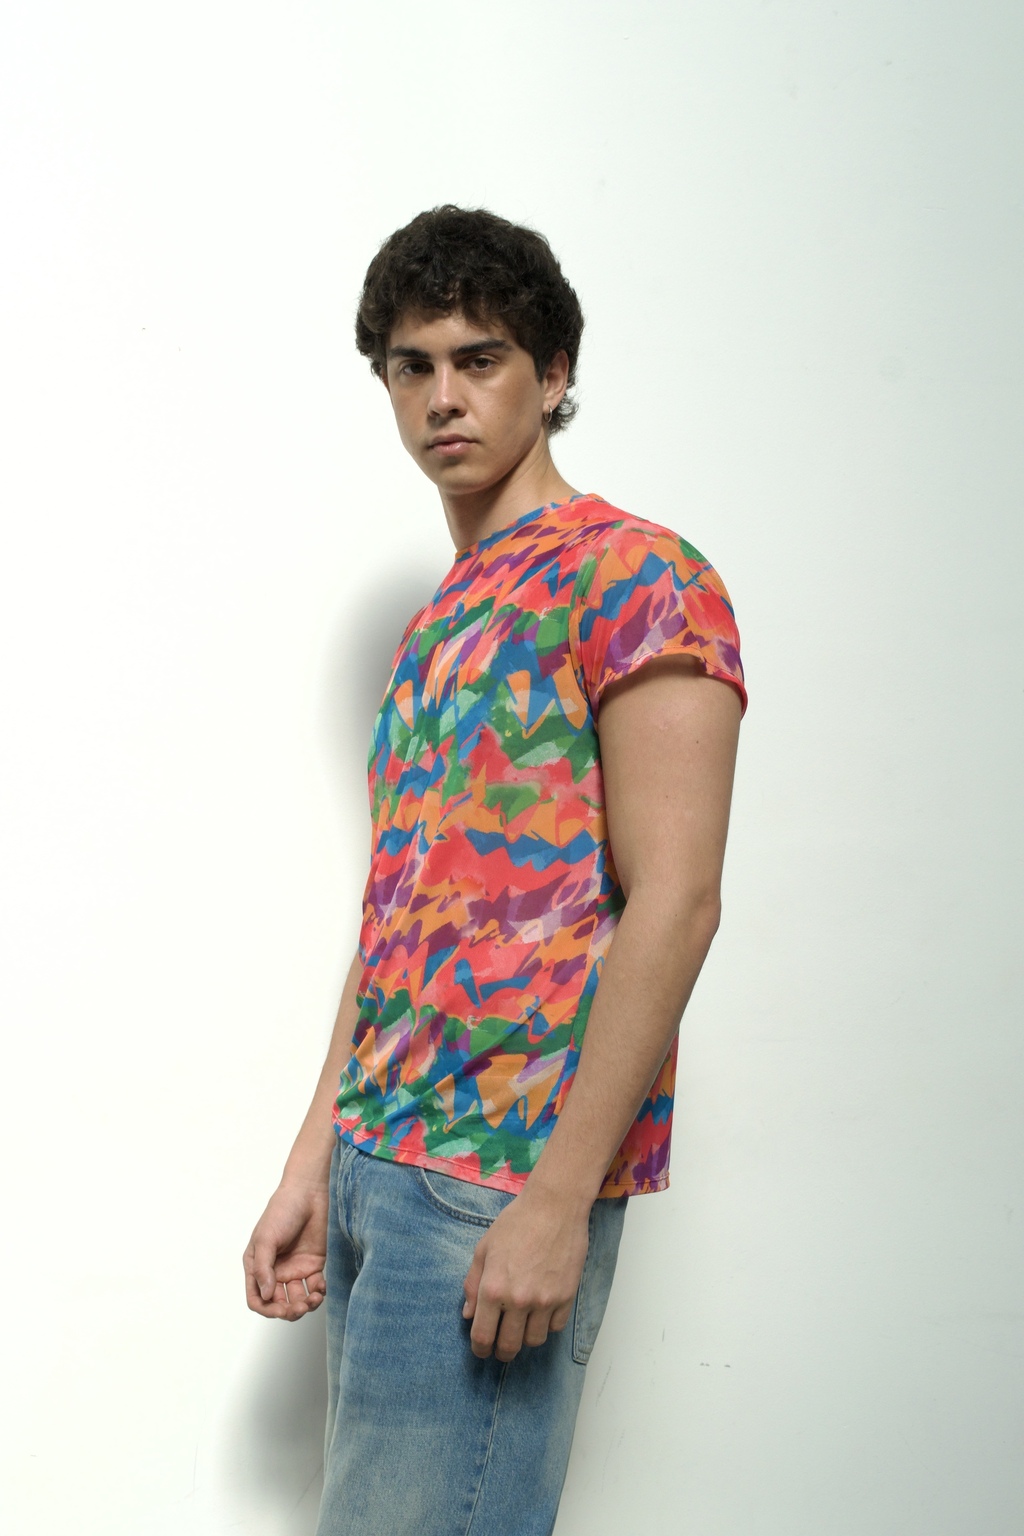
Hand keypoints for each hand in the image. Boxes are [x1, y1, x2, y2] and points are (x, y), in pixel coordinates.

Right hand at [243, 1179, 328, 1321]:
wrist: (309, 1193)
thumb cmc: (282, 1211)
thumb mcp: (266, 1238)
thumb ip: (263, 1268)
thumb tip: (267, 1295)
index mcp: (257, 1266)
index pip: (257, 1298)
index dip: (267, 1309)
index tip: (280, 1310)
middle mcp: (275, 1271)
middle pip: (279, 1303)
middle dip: (289, 1311)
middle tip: (300, 1308)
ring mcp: (295, 1269)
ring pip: (298, 1299)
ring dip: (305, 1305)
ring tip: (314, 1299)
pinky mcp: (313, 1264)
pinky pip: (315, 1287)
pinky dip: (318, 1292)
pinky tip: (321, 1287)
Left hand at [462, 1181, 590, 1361]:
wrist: (554, 1207)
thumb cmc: (516, 1223)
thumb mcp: (484, 1248)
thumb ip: (473, 1284)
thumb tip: (468, 1314)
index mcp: (493, 1289)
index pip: (482, 1336)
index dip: (479, 1349)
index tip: (481, 1351)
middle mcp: (518, 1300)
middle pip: (508, 1346)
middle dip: (501, 1353)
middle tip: (500, 1349)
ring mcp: (544, 1300)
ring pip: (533, 1341)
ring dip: (525, 1339)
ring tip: (521, 1327)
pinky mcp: (566, 1297)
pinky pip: (555, 1327)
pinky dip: (546, 1325)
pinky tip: (541, 1312)